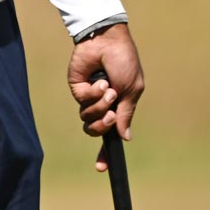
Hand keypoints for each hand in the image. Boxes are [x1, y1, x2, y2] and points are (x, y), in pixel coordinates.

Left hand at [66, 22, 144, 173]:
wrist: (108, 40)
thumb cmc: (125, 62)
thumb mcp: (132, 90)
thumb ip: (126, 113)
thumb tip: (124, 138)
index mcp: (118, 107)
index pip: (110, 135)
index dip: (105, 153)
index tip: (102, 169)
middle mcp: (102, 105)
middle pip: (96, 131)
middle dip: (104, 124)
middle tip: (111, 111)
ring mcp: (88, 97)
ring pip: (88, 119)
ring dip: (100, 106)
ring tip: (107, 88)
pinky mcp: (76, 89)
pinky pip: (82, 103)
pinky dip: (92, 94)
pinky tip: (98, 81)